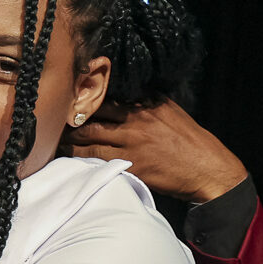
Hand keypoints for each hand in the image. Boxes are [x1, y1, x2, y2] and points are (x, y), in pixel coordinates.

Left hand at [69, 99, 248, 203]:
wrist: (207, 168)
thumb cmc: (189, 140)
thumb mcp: (169, 111)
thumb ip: (145, 102)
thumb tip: (122, 94)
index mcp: (145, 104)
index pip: (105, 95)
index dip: (84, 98)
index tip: (68, 100)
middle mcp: (136, 121)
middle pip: (92, 116)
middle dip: (70, 120)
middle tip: (54, 122)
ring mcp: (133, 144)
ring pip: (89, 140)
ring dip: (69, 141)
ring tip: (56, 141)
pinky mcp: (132, 166)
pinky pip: (97, 162)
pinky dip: (80, 160)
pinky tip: (69, 160)